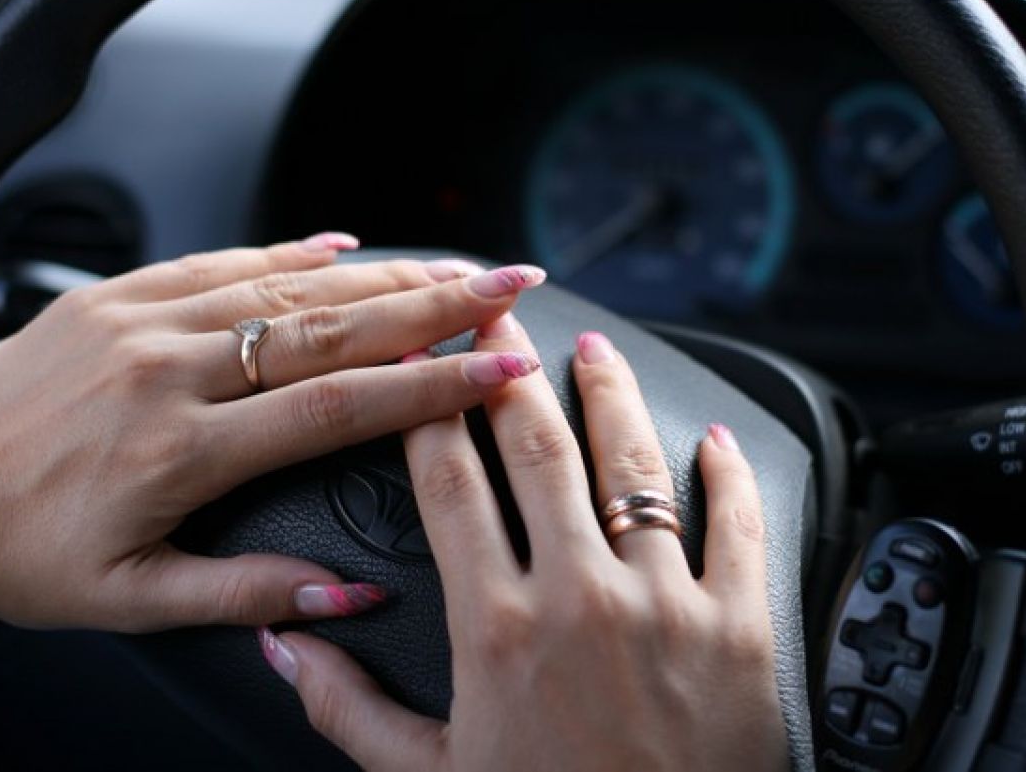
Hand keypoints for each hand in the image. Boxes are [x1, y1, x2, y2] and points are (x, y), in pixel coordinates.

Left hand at [0, 235, 546, 631]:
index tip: (499, 369)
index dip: (430, 385)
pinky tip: (342, 245)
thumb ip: (250, 594)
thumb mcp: (132, 601)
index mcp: (181, 449)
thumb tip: (349, 593)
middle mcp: (168, 369)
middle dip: (434, 304)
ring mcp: (138, 321)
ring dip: (380, 272)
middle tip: (508, 284)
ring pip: (283, 284)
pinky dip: (287, 250)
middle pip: (329, 327)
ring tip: (454, 262)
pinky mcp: (111, 296)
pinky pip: (216, 260)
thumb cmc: (19, 554)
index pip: (337, 405)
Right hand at [262, 320, 787, 770]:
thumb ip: (348, 708)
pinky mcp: (738, 626)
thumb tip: (287, 644)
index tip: (422, 367)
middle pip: (539, 450)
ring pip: (634, 467)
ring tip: (593, 350)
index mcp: (497, 628)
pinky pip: (736, 523)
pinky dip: (727, 471)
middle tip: (499, 317)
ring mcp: (664, 604)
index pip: (450, 485)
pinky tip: (712, 435)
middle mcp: (579, 599)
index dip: (430, 413)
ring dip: (611, 397)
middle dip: (511, 372)